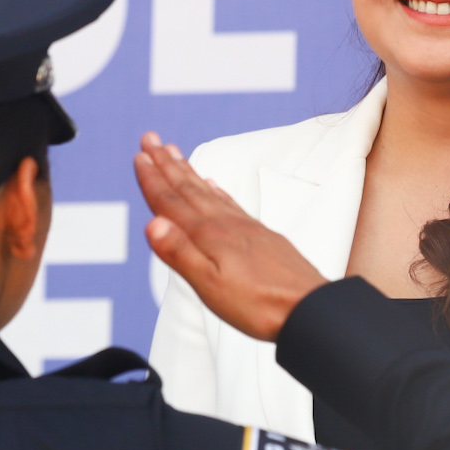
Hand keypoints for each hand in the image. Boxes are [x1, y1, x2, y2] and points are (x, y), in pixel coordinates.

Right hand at [134, 132, 324, 341]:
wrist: (310, 310)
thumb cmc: (259, 305)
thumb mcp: (211, 286)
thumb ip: (180, 253)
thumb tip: (152, 223)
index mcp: (209, 235)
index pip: (172, 202)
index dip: (153, 179)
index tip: (139, 156)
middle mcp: (226, 224)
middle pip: (189, 188)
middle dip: (166, 164)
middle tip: (150, 139)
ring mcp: (245, 228)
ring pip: (209, 192)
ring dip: (188, 172)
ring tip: (174, 153)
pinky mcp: (260, 237)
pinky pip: (231, 204)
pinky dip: (217, 190)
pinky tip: (214, 186)